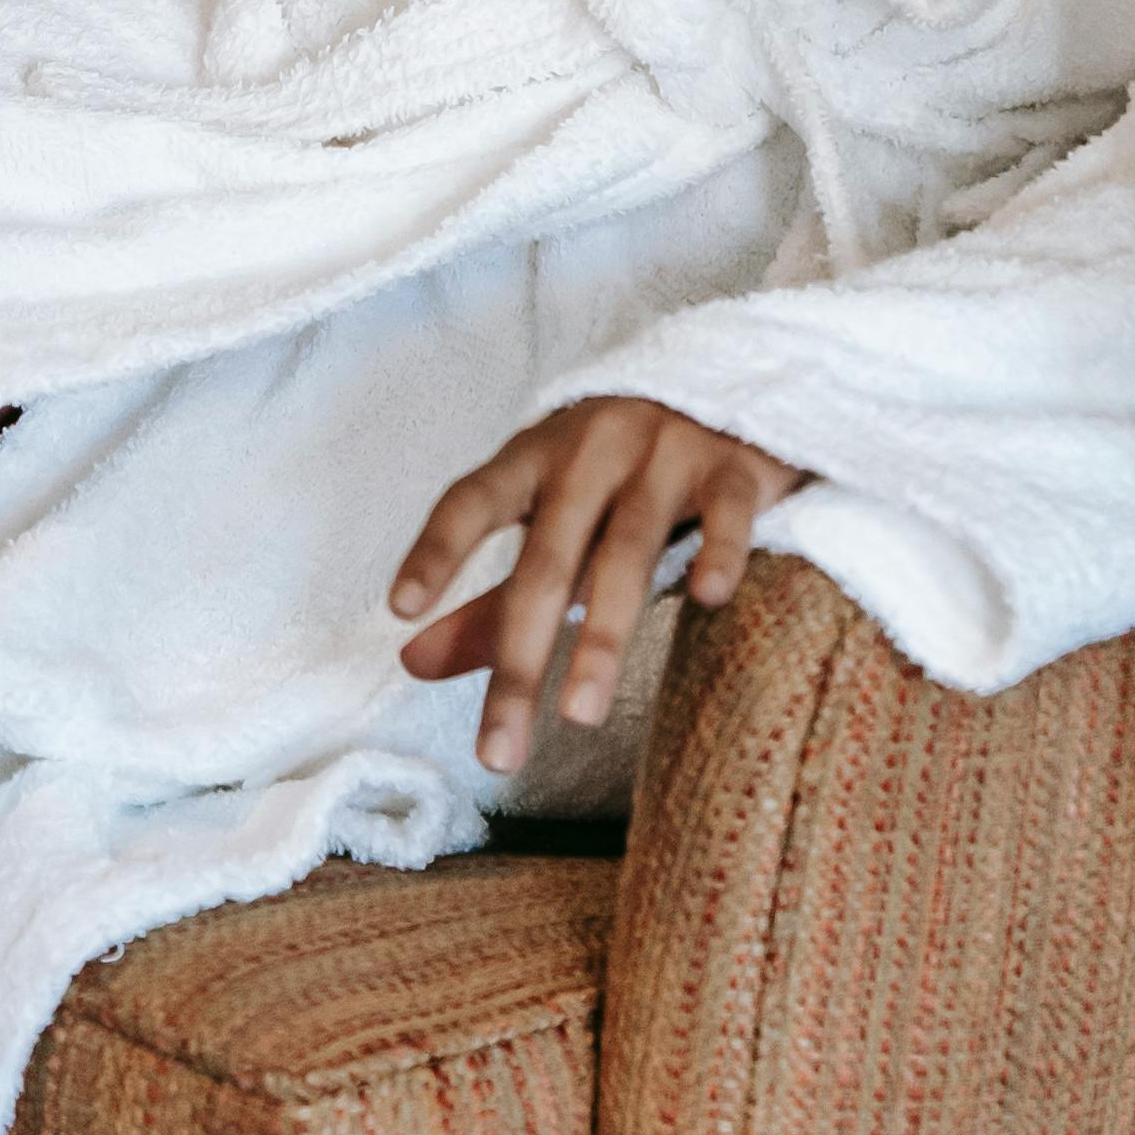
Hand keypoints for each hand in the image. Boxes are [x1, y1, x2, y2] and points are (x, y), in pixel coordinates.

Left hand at [390, 399, 797, 770]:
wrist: (727, 385)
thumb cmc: (619, 471)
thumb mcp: (550, 517)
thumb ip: (489, 596)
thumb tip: (411, 661)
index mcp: (536, 456)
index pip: (473, 499)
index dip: (437, 549)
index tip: (400, 610)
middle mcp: (592, 448)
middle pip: (547, 558)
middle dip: (520, 656)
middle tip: (499, 749)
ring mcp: (665, 452)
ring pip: (628, 549)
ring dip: (602, 632)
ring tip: (580, 715)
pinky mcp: (734, 466)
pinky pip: (725, 512)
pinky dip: (717, 551)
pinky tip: (707, 598)